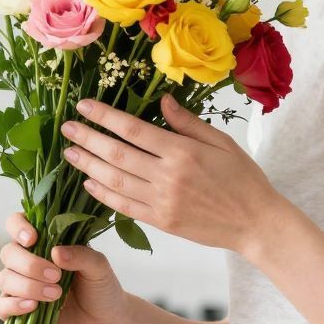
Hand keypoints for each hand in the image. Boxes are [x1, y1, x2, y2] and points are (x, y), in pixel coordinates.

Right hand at [0, 212, 131, 323]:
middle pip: (8, 253)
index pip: (17, 223)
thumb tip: (56, 252)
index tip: (32, 238)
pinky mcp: (18, 309)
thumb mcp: (99, 267)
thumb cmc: (101, 288)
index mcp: (44, 241)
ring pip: (4, 279)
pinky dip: (13, 305)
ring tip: (55, 295)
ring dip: (28, 286)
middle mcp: (27, 260)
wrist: (104, 322)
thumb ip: (81, 256)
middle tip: (56, 276)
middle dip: (29, 264)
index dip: (18, 227)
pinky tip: (33, 307)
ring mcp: (20, 285)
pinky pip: (1, 305)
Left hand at [59, 93, 282, 254]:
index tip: (83, 106)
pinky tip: (89, 183)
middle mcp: (168, 177)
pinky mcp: (161, 222)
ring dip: (88, 166)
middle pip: (117, 154)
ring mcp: (162, 202)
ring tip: (69, 153)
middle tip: (66, 127)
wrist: (256, 223)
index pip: (133, 130)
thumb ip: (188, 123)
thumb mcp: (222, 142)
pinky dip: (104, 195)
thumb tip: (162, 100)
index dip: (104, 117)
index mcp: (183, 152)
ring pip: (115, 181)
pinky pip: (125, 207)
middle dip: (88, 139)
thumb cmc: (243, 179)